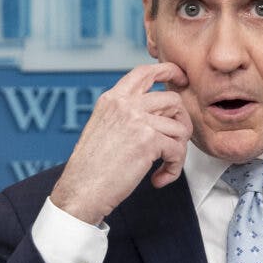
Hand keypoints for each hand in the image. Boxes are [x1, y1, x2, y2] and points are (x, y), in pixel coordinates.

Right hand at [50, 62, 190, 224]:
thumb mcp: (103, 128)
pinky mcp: (148, 141)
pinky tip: (159, 178)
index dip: (168, 71)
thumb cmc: (90, 168)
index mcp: (112, 99)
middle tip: (177, 141)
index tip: (181, 79)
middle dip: (181, 122)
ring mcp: (137, 120)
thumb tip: (157, 115)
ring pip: (179, 127)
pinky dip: (174, 168)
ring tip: (164, 167)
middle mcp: (124, 105)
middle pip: (172, 100)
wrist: (81, 190)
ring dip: (177, 152)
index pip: (145, 72)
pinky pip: (177, 150)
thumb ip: (126, 115)